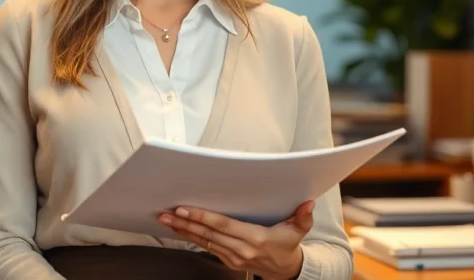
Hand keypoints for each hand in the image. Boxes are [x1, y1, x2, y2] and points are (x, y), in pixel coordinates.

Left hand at [158, 200, 314, 279]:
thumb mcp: (298, 230)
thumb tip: (308, 203)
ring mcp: (232, 257)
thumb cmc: (287, 245)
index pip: (223, 226)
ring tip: (166, 219)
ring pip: (203, 241)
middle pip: (208, 233)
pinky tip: (178, 229)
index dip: (203, 217)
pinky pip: (205, 247)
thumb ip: (302, 217)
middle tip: (166, 212)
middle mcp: (240, 249)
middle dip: (185, 222)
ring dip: (183, 230)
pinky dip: (190, 237)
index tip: (185, 209)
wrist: (285, 271)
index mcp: (255, 239)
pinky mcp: (227, 260)